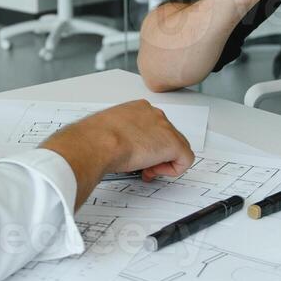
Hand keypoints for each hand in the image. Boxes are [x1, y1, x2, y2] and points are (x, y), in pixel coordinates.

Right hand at [46, 99, 195, 183]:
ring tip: (145, 170)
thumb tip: (115, 147)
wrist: (97, 142)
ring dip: (163, 162)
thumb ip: (117, 135)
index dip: (147, 146)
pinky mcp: (173, 144)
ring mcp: (165, 127)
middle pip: (167, 137)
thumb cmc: (94, 138)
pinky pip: (185, 160)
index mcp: (138, 108)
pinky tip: (154, 172)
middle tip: (142, 166)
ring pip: (177, 148)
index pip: (153, 128)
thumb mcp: (107, 131)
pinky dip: (173, 170)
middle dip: (156, 154)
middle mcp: (154, 114)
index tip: (135, 155)